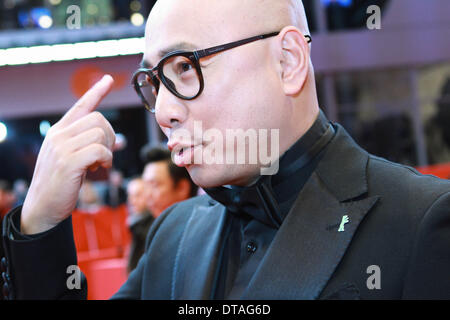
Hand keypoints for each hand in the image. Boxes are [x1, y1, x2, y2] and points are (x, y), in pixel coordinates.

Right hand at [21, 75, 115, 234]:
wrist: (42, 207)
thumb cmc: (61, 184)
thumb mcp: (71, 159)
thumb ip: (88, 146)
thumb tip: (117, 142)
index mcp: (59, 131)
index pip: (80, 105)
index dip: (96, 92)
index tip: (108, 80)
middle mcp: (58, 135)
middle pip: (98, 118)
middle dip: (110, 136)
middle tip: (106, 155)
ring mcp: (61, 147)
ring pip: (100, 133)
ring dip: (108, 150)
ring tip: (100, 164)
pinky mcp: (67, 162)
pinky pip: (99, 149)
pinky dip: (106, 159)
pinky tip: (99, 169)